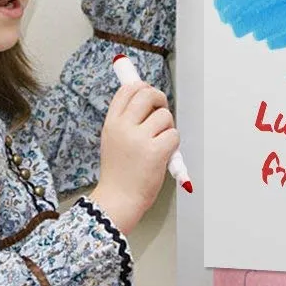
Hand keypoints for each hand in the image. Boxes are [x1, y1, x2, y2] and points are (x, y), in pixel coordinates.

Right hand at [89, 81, 178, 233]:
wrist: (119, 199)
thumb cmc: (119, 173)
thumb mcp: (112, 141)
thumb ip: (126, 121)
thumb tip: (145, 99)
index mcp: (111, 123)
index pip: (127, 90)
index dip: (141, 86)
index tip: (148, 91)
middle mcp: (123, 127)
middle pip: (147, 94)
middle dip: (159, 99)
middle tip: (161, 111)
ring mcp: (139, 139)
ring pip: (164, 115)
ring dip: (168, 127)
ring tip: (159, 143)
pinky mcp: (155, 151)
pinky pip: (174, 134)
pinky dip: (173, 145)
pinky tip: (163, 156)